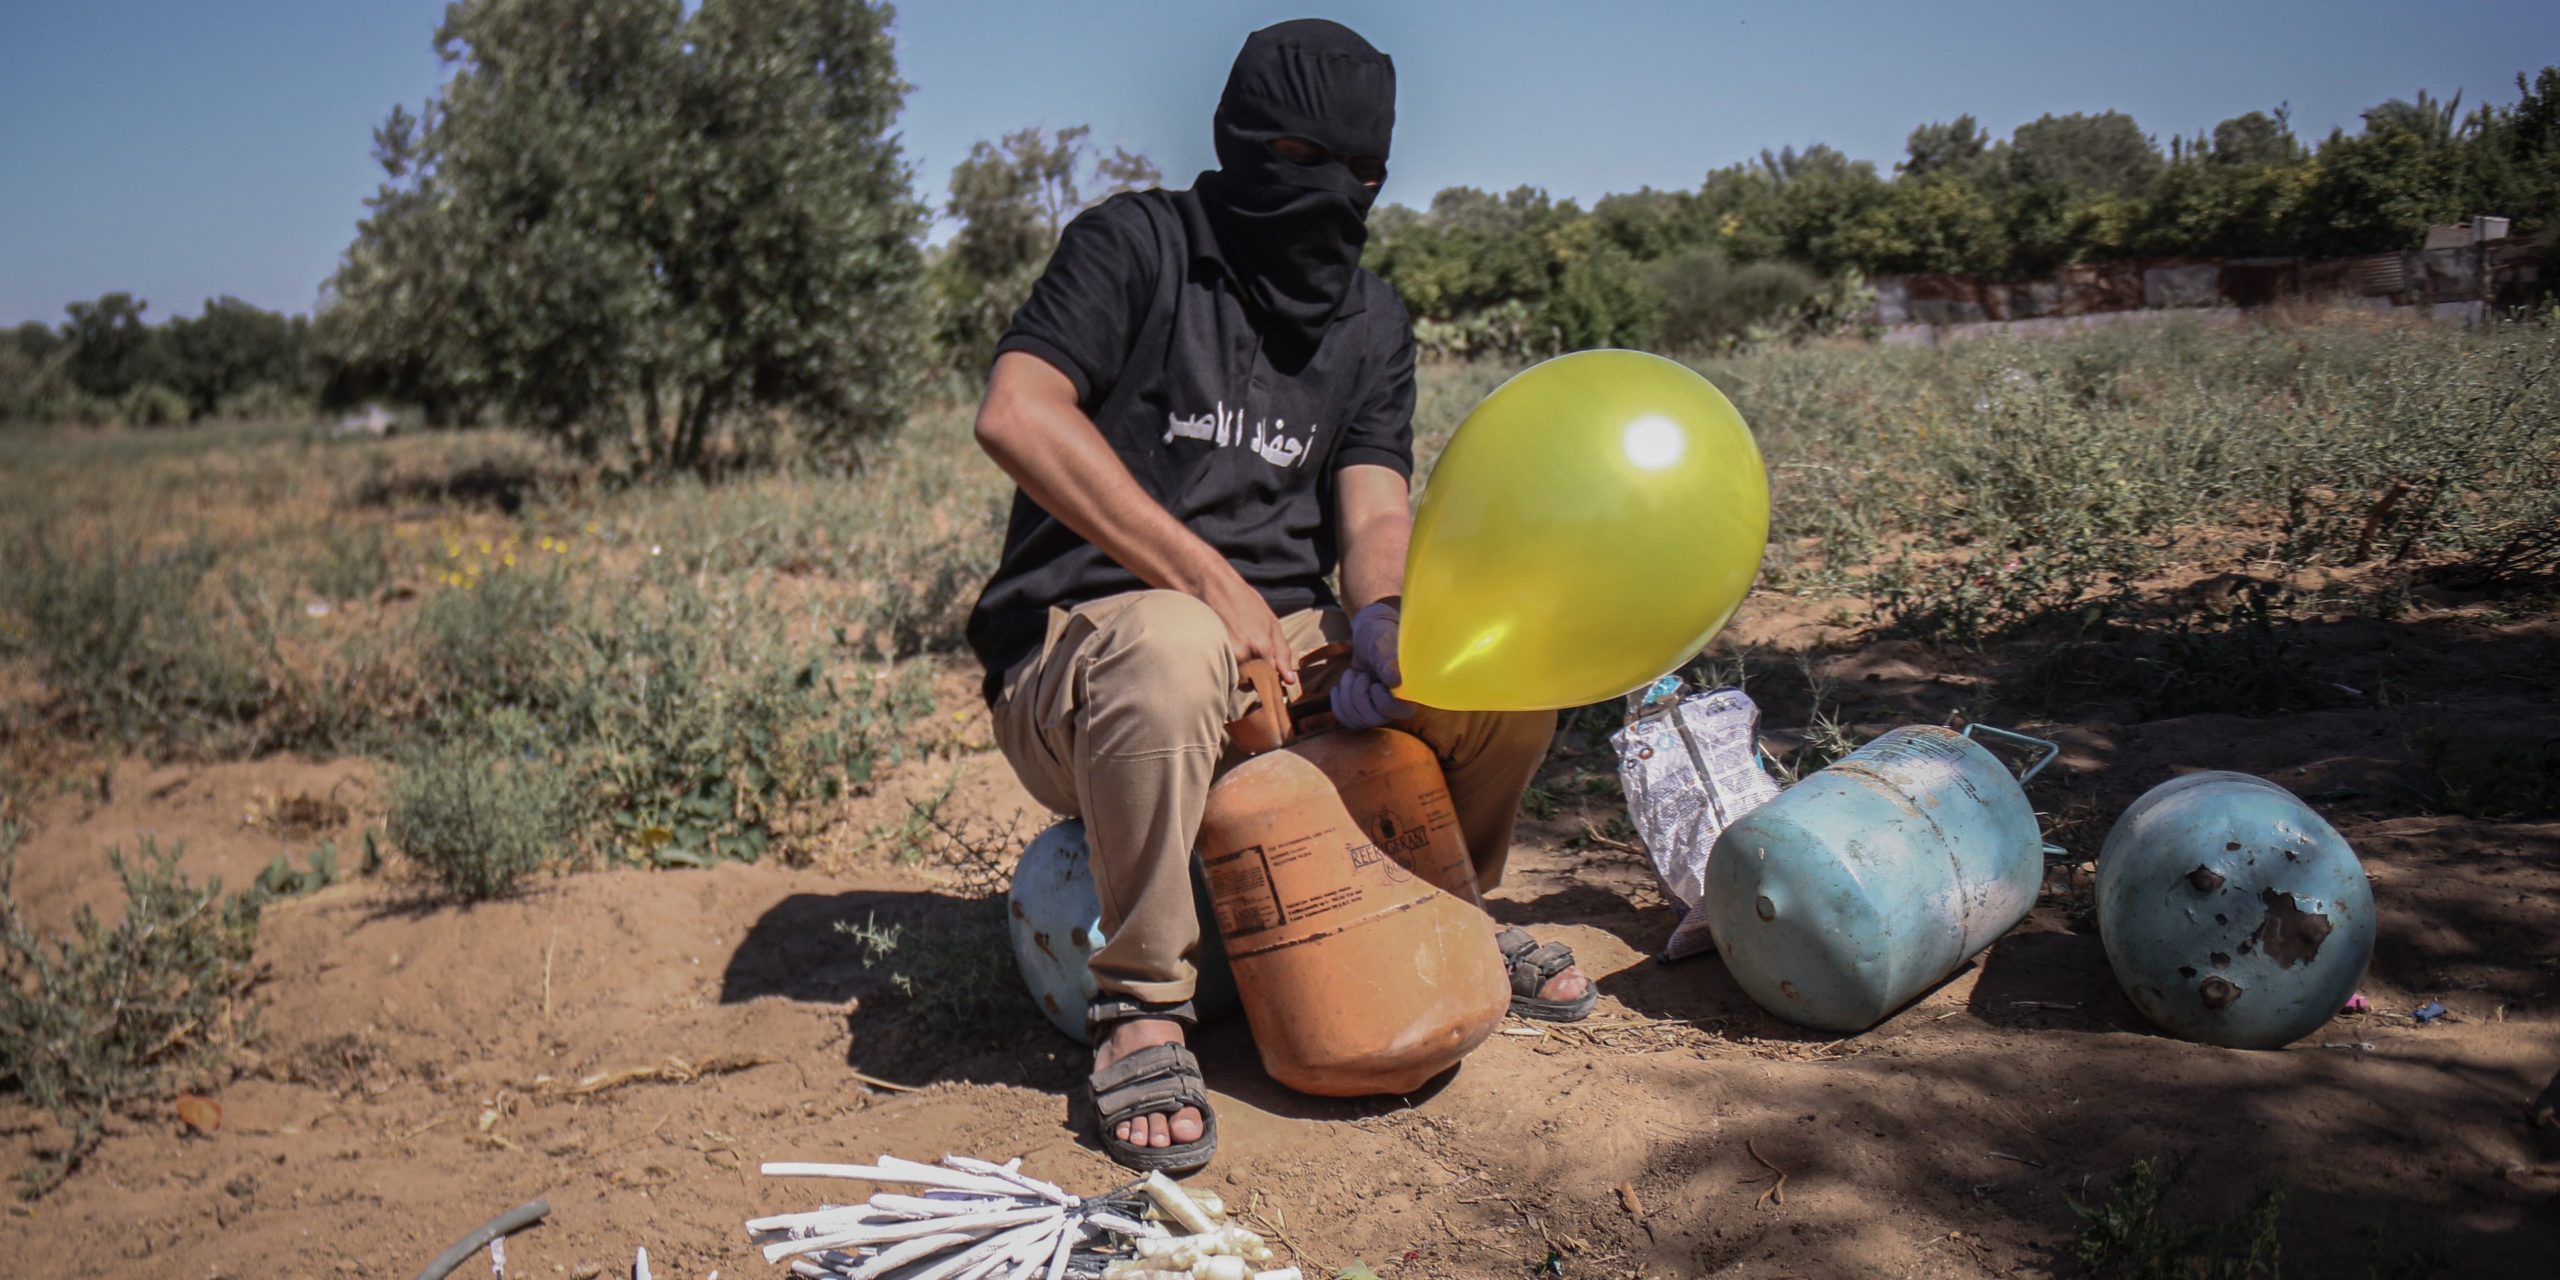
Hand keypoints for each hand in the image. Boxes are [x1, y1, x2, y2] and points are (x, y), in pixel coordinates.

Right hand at [1199, 571, 1296, 690]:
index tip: (1267, 674)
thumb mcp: (1271, 622)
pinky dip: (1223, 667)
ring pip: (1235, 681)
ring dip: (1237, 674)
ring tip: (1234, 649)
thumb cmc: (1243, 601)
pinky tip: (1223, 650)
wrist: (1210, 585)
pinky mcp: (1208, 655)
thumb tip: (1290, 680)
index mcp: (1262, 647)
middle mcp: (1244, 655)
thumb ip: (1283, 653)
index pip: (1271, 681)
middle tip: (1247, 654)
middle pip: (1252, 685)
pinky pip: (1220, 673)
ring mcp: (1224, 656)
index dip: (1270, 679)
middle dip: (1253, 677)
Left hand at [1333, 601, 1415, 729]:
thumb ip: (1388, 662)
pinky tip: (1339, 688)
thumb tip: (1396, 682)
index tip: (1374, 682)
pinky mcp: (1362, 711)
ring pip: (1357, 720)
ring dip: (1346, 694)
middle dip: (1358, 694)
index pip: (1396, 710)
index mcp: (1409, 691)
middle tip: (1360, 675)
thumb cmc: (1380, 637)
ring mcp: (1378, 710)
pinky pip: (1347, 720)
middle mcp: (1396, 705)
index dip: (1381, 699)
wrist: (1370, 636)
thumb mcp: (1382, 646)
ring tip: (1352, 675)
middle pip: (1372, 718)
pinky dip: (1338, 704)